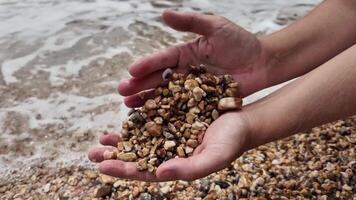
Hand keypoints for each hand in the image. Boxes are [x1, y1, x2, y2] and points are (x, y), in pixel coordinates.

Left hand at [88, 112, 249, 180]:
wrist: (244, 120)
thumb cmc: (232, 142)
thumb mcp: (214, 157)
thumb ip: (188, 169)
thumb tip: (158, 174)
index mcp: (176, 166)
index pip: (146, 173)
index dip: (124, 170)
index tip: (102, 165)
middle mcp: (170, 152)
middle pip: (138, 157)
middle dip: (115, 156)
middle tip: (92, 152)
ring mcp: (171, 134)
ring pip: (141, 138)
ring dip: (122, 139)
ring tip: (102, 136)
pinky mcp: (174, 116)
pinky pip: (151, 118)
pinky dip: (137, 117)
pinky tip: (125, 114)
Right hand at [119, 10, 271, 107]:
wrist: (261, 62)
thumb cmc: (240, 41)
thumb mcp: (215, 26)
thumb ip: (190, 22)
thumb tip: (163, 15)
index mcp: (184, 54)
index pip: (162, 60)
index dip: (147, 65)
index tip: (131, 71)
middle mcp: (183, 72)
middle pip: (158, 79)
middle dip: (139, 85)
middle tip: (122, 92)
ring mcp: (191, 90)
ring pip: (165, 96)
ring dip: (147, 101)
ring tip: (129, 106)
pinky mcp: (201, 103)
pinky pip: (182, 109)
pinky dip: (167, 114)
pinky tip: (153, 119)